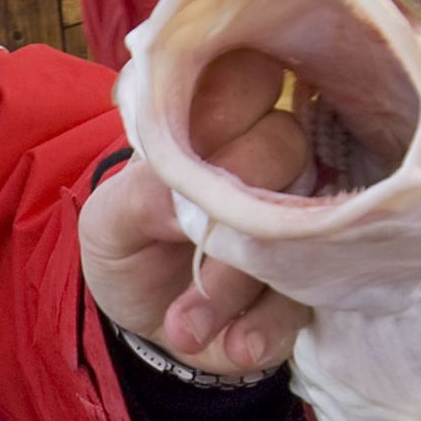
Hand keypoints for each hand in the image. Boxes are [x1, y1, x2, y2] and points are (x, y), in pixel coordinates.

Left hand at [81, 49, 311, 375]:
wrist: (147, 323)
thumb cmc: (131, 244)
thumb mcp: (109, 219)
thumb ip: (139, 196)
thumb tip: (187, 205)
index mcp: (218, 123)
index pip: (249, 75)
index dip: (226, 107)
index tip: (190, 152)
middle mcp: (273, 160)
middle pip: (286, 145)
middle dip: (228, 210)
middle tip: (180, 250)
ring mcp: (302, 221)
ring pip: (302, 228)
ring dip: (238, 286)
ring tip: (183, 328)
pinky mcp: (311, 286)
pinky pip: (309, 301)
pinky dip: (267, 329)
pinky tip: (235, 346)